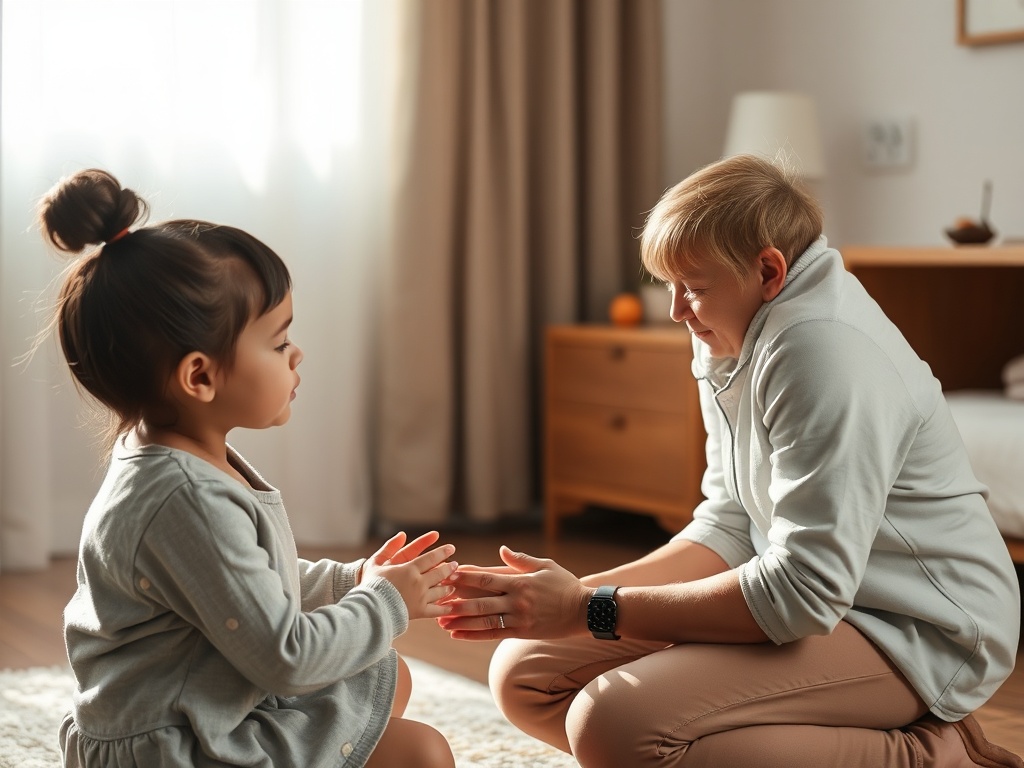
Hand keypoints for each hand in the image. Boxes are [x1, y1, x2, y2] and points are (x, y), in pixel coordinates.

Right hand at [361, 531, 457, 619]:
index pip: (431, 558)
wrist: (369, 609)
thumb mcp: (375, 563)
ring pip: (440, 591)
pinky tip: (450, 607)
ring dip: (448, 587)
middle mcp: (419, 582)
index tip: (451, 548)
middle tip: (456, 565)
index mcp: (410, 569)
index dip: (442, 552)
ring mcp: (421, 598)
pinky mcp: (419, 612)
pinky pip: (436, 610)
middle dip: (449, 568)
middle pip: (439, 573)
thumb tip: (402, 534)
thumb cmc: (370, 585)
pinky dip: (445, 608)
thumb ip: (388, 547)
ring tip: (452, 586)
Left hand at [437, 546, 592, 640]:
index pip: (487, 579)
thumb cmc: (565, 585)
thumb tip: (502, 550)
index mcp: (520, 581)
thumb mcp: (545, 565)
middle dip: (456, 599)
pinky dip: (473, 634)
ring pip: (483, 620)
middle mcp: (517, 600)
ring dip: (460, 620)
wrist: (584, 610)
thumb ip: (521, 560)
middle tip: (436, 598)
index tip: (448, 574)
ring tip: (441, 620)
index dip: (465, 577)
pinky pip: (493, 634)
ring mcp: (519, 618)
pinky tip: (457, 634)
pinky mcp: (522, 632)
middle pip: (480, 600)